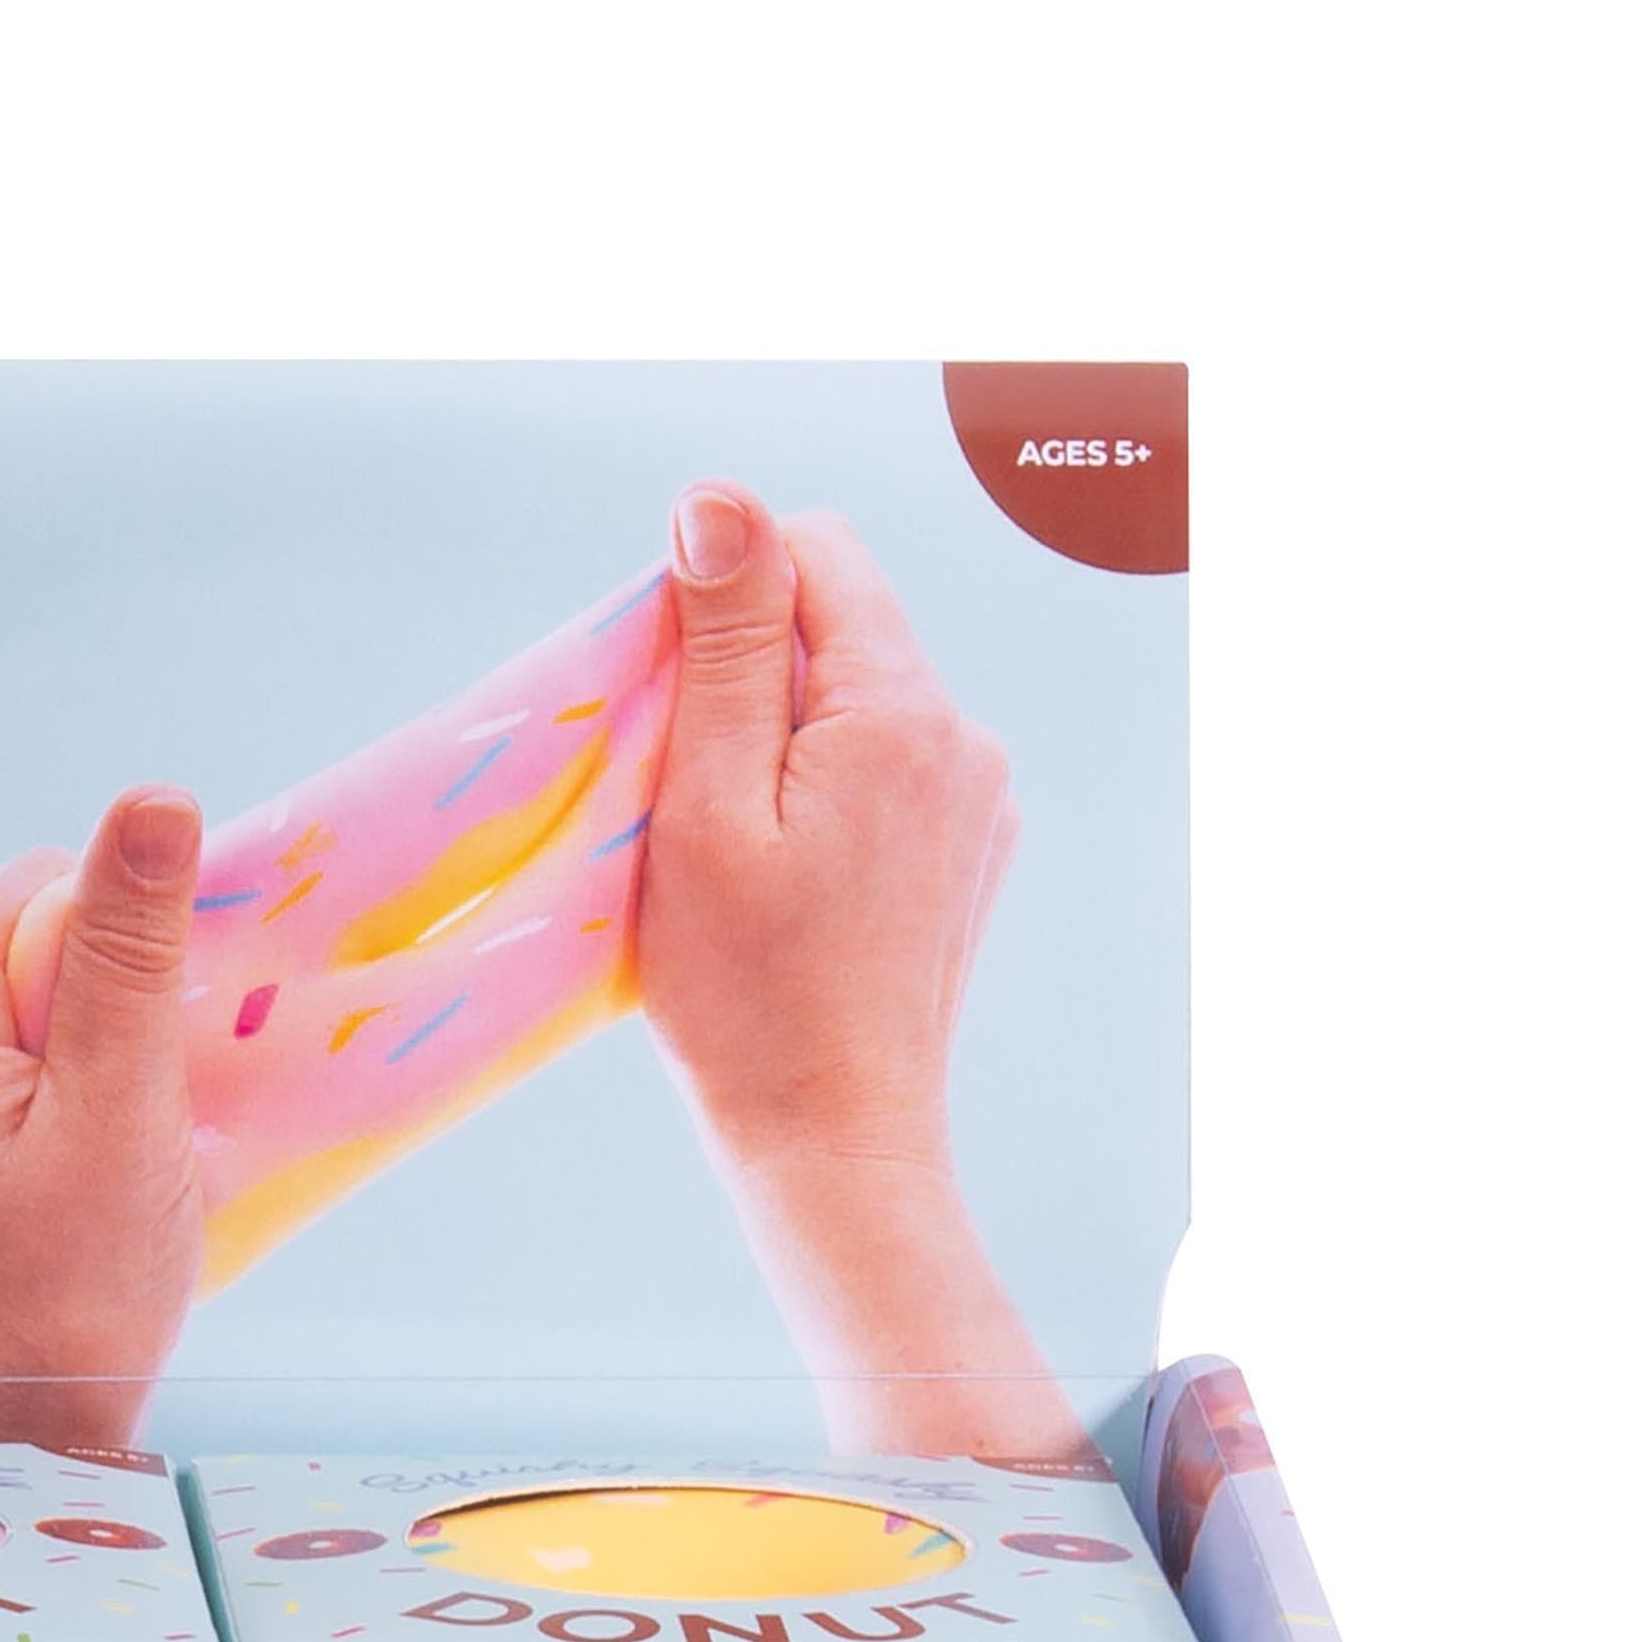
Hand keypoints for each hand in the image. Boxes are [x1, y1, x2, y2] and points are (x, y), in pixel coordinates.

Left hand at [0, 785, 205, 1442]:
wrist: (11, 1447)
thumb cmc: (69, 1294)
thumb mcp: (122, 1107)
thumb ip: (132, 951)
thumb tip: (153, 800)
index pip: (34, 891)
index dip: (123, 939)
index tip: (164, 1035)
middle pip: (31, 957)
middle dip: (115, 1016)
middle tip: (151, 1120)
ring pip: (33, 1032)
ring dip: (106, 1078)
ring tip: (125, 1171)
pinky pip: (17, 1098)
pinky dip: (78, 1127)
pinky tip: (102, 1197)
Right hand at [639, 486, 1089, 1463]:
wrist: (833, 1141)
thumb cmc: (744, 993)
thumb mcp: (707, 804)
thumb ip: (721, 644)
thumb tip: (716, 500)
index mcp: (899, 710)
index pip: (814, 553)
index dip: (722, 599)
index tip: (666, 703)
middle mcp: (961, 736)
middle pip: (837, 628)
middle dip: (746, 677)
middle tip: (685, 793)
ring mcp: (975, 798)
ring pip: (854, 704)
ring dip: (777, 744)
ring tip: (729, 852)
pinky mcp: (964, 853)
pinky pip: (879, 772)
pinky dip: (815, 798)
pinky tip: (777, 884)